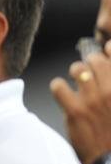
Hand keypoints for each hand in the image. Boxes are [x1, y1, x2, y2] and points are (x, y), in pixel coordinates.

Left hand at [50, 40, 110, 163]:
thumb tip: (108, 54)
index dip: (107, 52)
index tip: (105, 55)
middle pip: (95, 60)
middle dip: (90, 63)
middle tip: (88, 71)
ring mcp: (93, 100)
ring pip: (76, 68)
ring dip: (74, 72)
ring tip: (75, 80)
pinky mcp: (75, 111)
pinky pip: (58, 86)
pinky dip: (58, 87)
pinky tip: (63, 93)